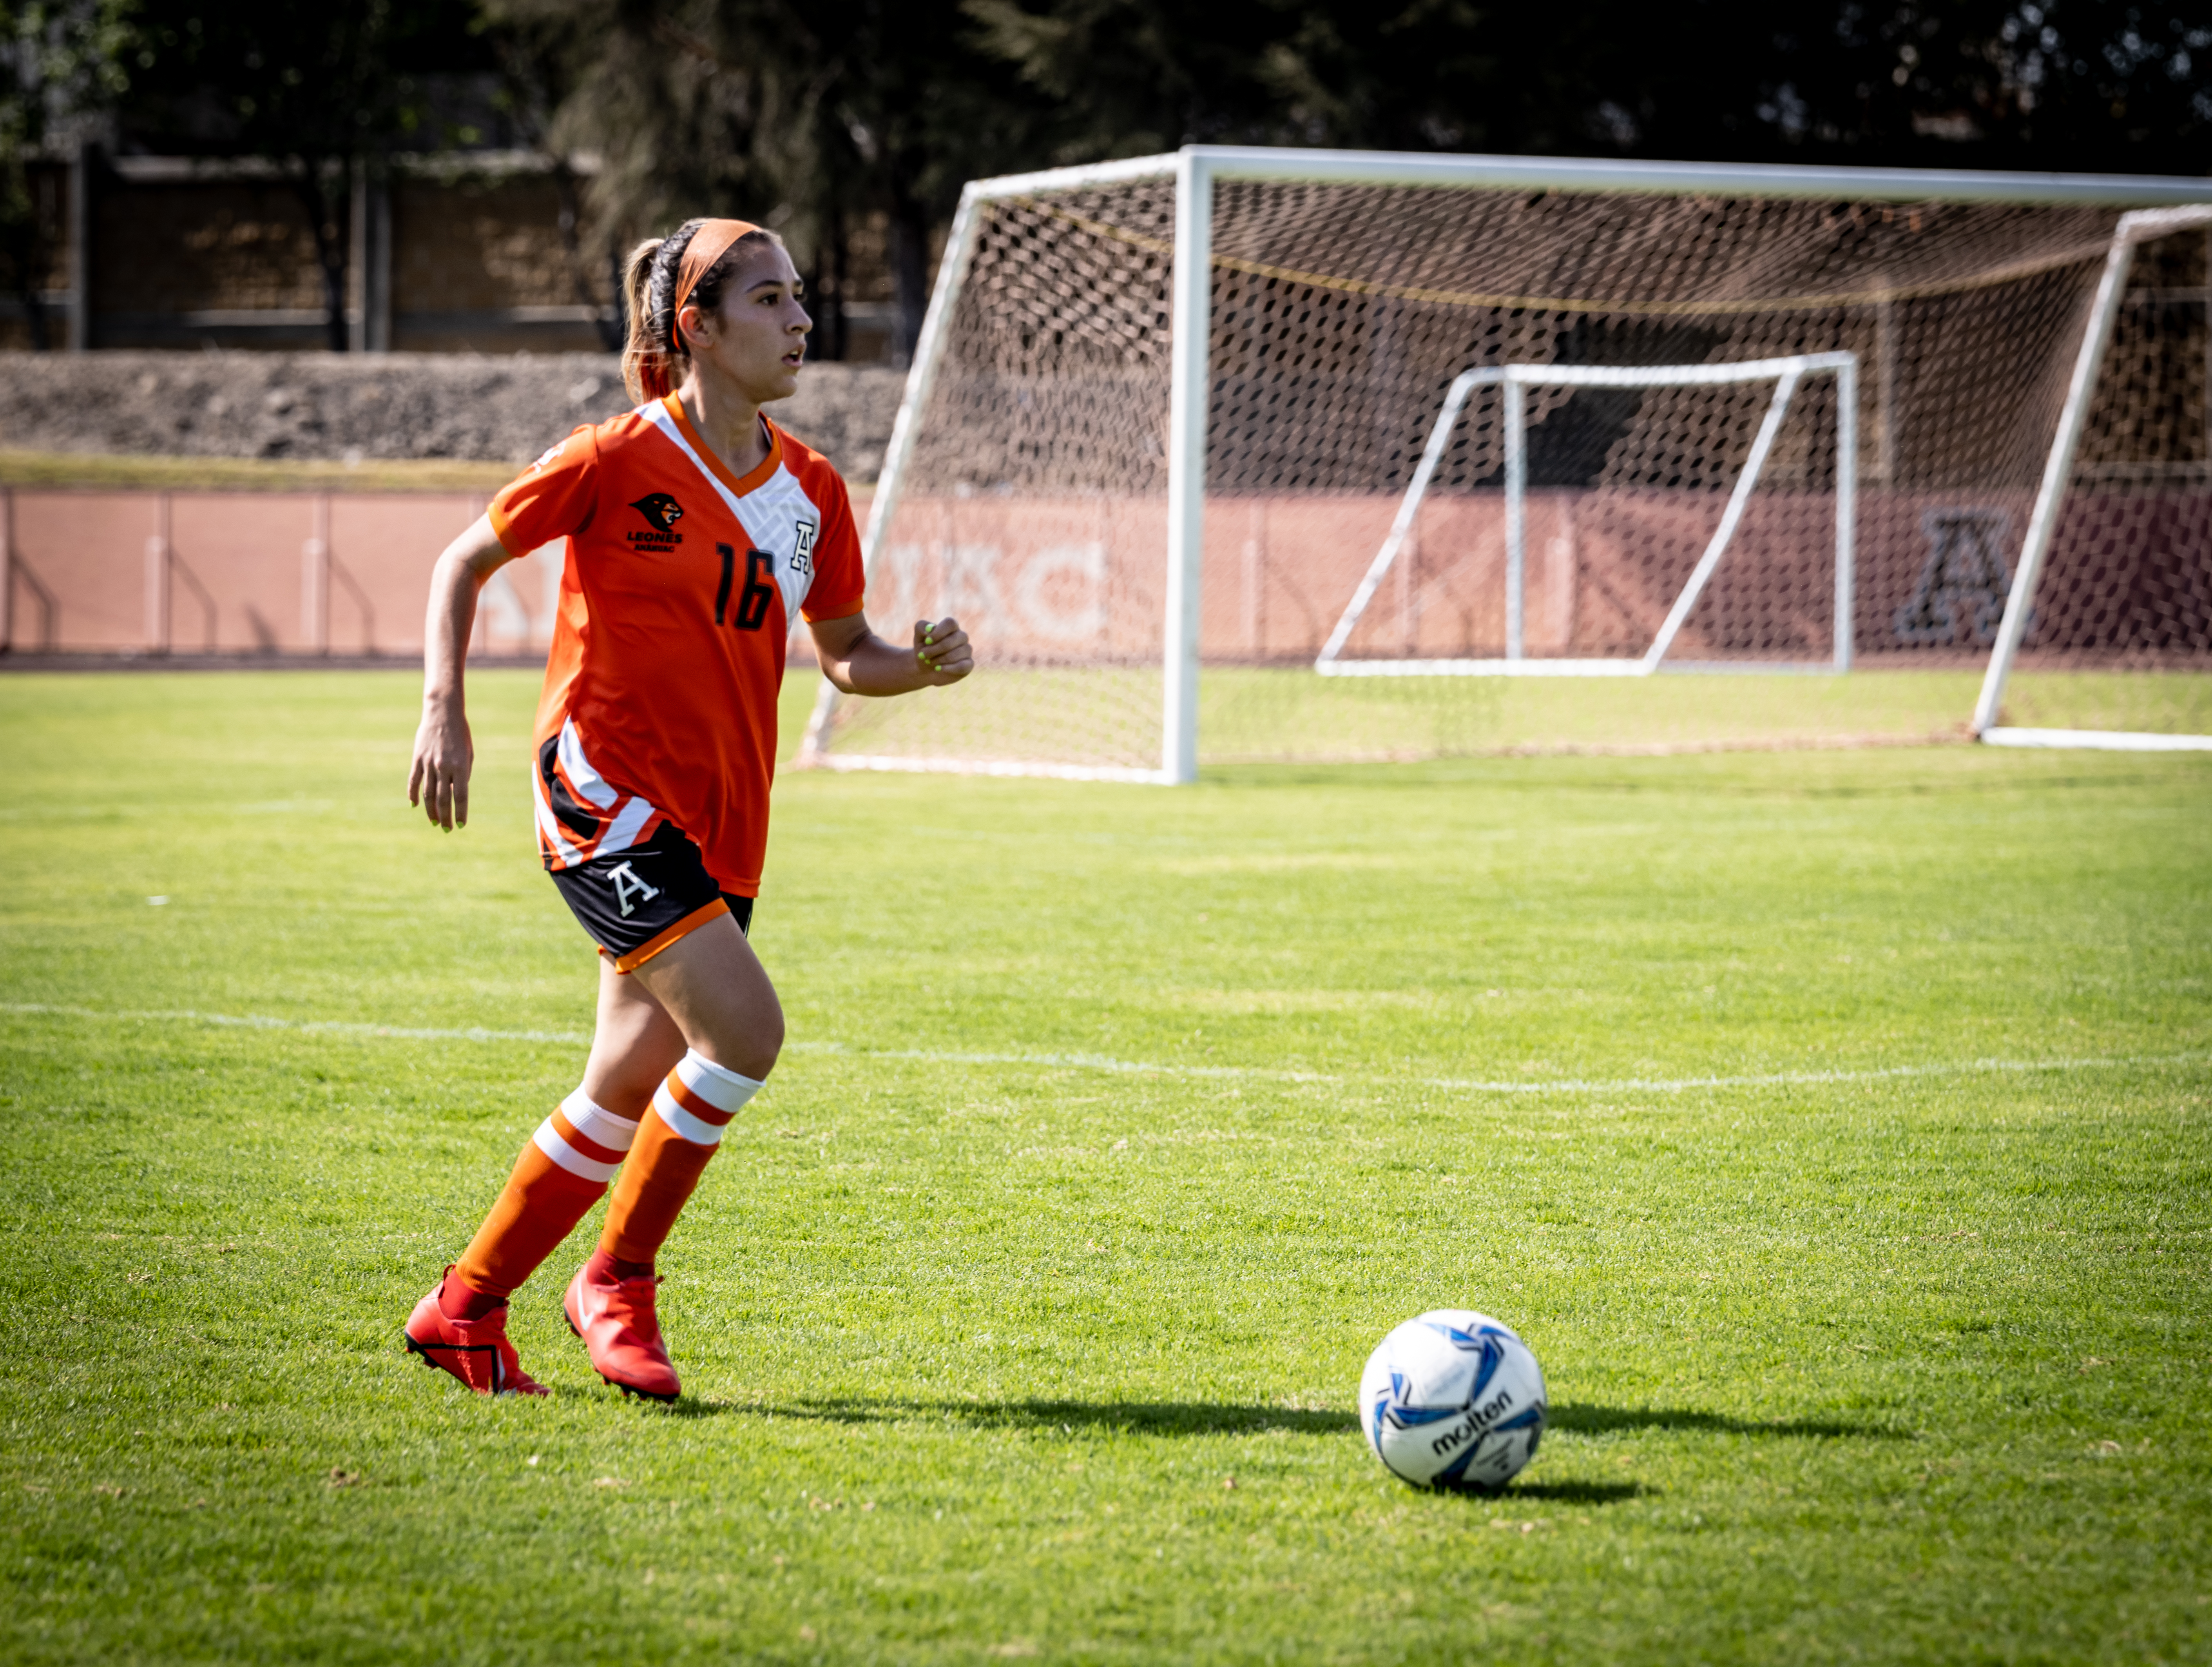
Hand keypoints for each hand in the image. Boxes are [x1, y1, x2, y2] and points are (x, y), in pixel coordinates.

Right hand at [407, 697, 473, 830]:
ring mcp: (428, 763)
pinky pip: (413, 781)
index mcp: (460, 767)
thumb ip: (462, 775)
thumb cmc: (461, 735)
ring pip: (427, 793)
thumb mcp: (467, 755)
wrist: (443, 713)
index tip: (461, 825)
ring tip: (433, 822)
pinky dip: (413, 795)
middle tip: (446, 829)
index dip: (460, 813)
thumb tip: (454, 795)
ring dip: (430, 811)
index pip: (461, 796)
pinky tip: (415, 806)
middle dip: (445, 817)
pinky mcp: (417, 759)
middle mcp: (444, 767)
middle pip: (443, 799)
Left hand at [914, 617, 973, 684]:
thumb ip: (921, 627)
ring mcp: (966, 650)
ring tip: (930, 662)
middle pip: (953, 639)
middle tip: (923, 655)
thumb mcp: (918, 637)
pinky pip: (962, 666)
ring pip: (957, 653)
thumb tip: (930, 628)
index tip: (927, 641)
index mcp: (951, 627)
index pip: (950, 623)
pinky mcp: (968, 664)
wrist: (925, 669)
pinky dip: (949, 668)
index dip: (939, 632)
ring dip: (940, 659)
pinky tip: (938, 669)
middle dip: (935, 649)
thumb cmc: (924, 650)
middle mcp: (961, 637)